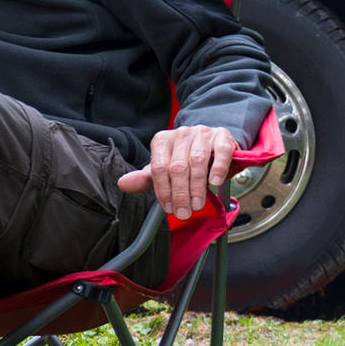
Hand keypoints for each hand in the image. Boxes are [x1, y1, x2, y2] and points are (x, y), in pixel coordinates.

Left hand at [117, 124, 239, 221]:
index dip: (163, 190)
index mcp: (162, 141)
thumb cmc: (186, 159)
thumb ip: (147, 179)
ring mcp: (201, 133)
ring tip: (197, 204)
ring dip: (197, 186)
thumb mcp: (164, 170)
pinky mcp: (221, 136)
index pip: (159, 167)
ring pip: (197, 160)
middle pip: (177, 166)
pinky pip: (220, 151)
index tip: (169, 209)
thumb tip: (122, 184)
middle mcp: (180, 134)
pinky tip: (214, 182)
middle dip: (180, 193)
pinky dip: (217, 167)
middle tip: (184, 212)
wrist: (212, 144)